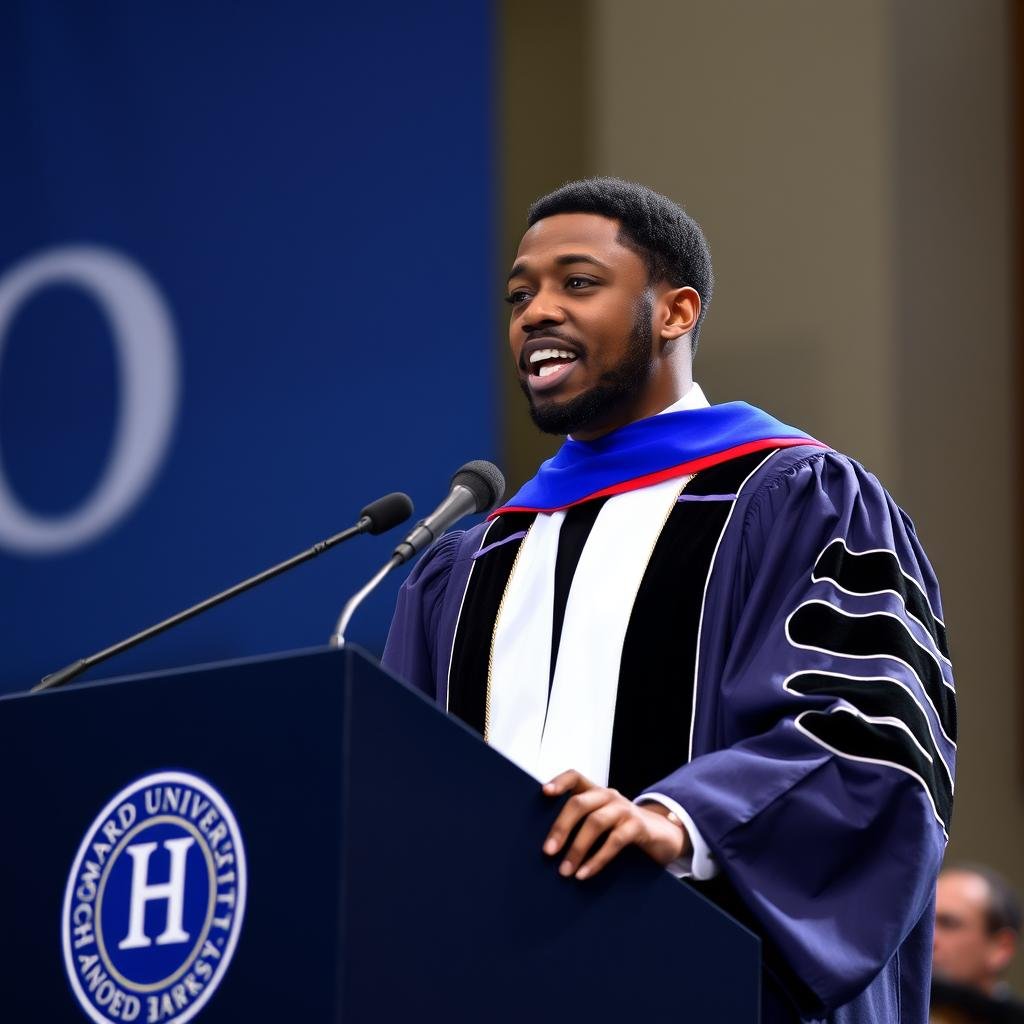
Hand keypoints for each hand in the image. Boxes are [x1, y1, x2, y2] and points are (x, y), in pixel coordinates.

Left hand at [541, 770, 688, 880]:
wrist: (662, 836)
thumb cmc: (622, 830)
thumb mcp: (601, 822)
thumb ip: (581, 825)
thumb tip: (548, 847)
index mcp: (595, 792)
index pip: (575, 777)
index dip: (559, 782)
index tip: (543, 793)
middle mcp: (608, 796)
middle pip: (579, 803)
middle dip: (561, 827)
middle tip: (547, 852)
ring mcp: (624, 809)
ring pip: (595, 822)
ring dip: (577, 848)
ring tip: (564, 871)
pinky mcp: (637, 826)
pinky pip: (614, 841)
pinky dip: (597, 859)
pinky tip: (585, 873)